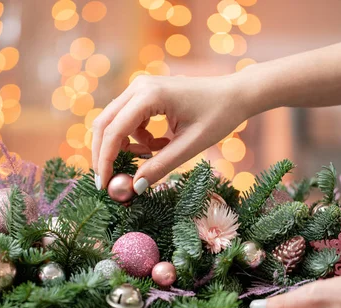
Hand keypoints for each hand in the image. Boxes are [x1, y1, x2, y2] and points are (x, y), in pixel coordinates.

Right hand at [92, 73, 252, 192]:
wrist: (236, 94)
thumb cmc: (218, 117)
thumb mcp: (190, 146)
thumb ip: (161, 166)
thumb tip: (135, 187)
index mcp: (150, 95)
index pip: (114, 131)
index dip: (105, 160)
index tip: (105, 185)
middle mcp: (139, 87)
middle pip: (104, 124)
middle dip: (105, 154)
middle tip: (109, 181)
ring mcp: (140, 87)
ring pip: (114, 122)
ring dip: (124, 145)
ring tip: (152, 156)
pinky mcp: (145, 93)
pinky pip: (128, 120)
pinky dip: (136, 137)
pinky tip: (160, 143)